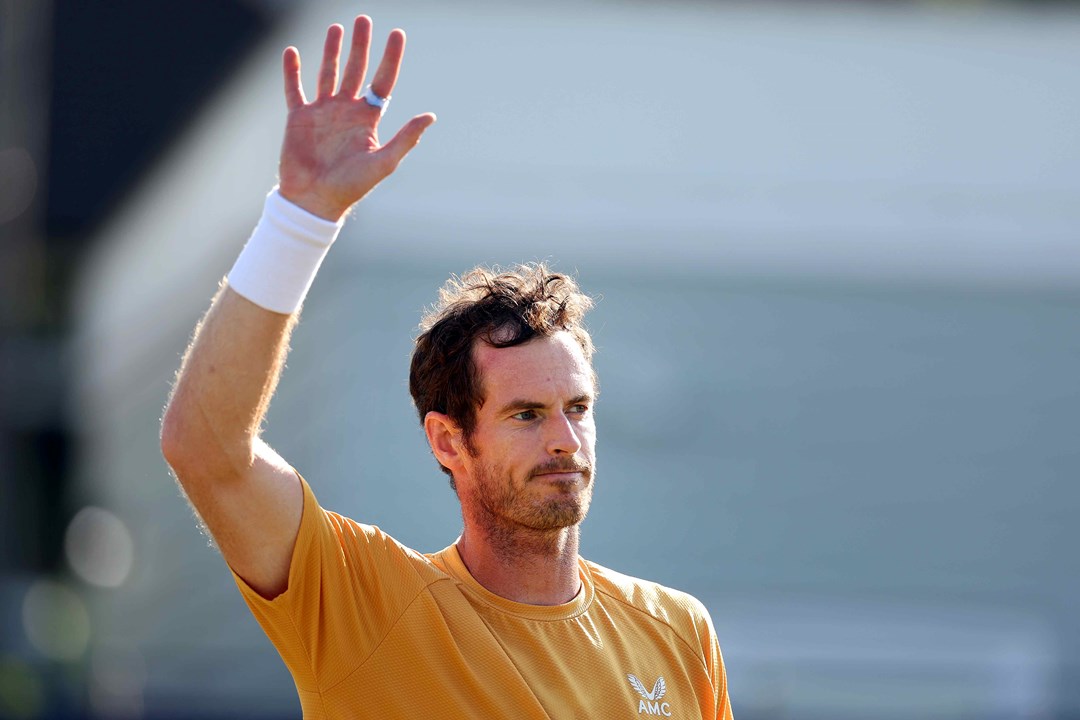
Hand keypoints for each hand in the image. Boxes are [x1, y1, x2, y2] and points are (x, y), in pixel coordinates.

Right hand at [277, 16, 435, 220]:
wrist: (315, 201)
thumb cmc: (351, 186)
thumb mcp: (383, 162)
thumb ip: (406, 138)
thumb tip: (431, 116)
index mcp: (368, 119)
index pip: (382, 81)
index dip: (391, 58)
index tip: (397, 33)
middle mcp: (346, 111)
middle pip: (356, 70)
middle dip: (360, 45)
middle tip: (364, 19)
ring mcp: (322, 112)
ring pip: (328, 73)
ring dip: (332, 51)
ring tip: (336, 28)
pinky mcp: (298, 118)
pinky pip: (294, 89)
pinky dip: (292, 71)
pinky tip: (292, 52)